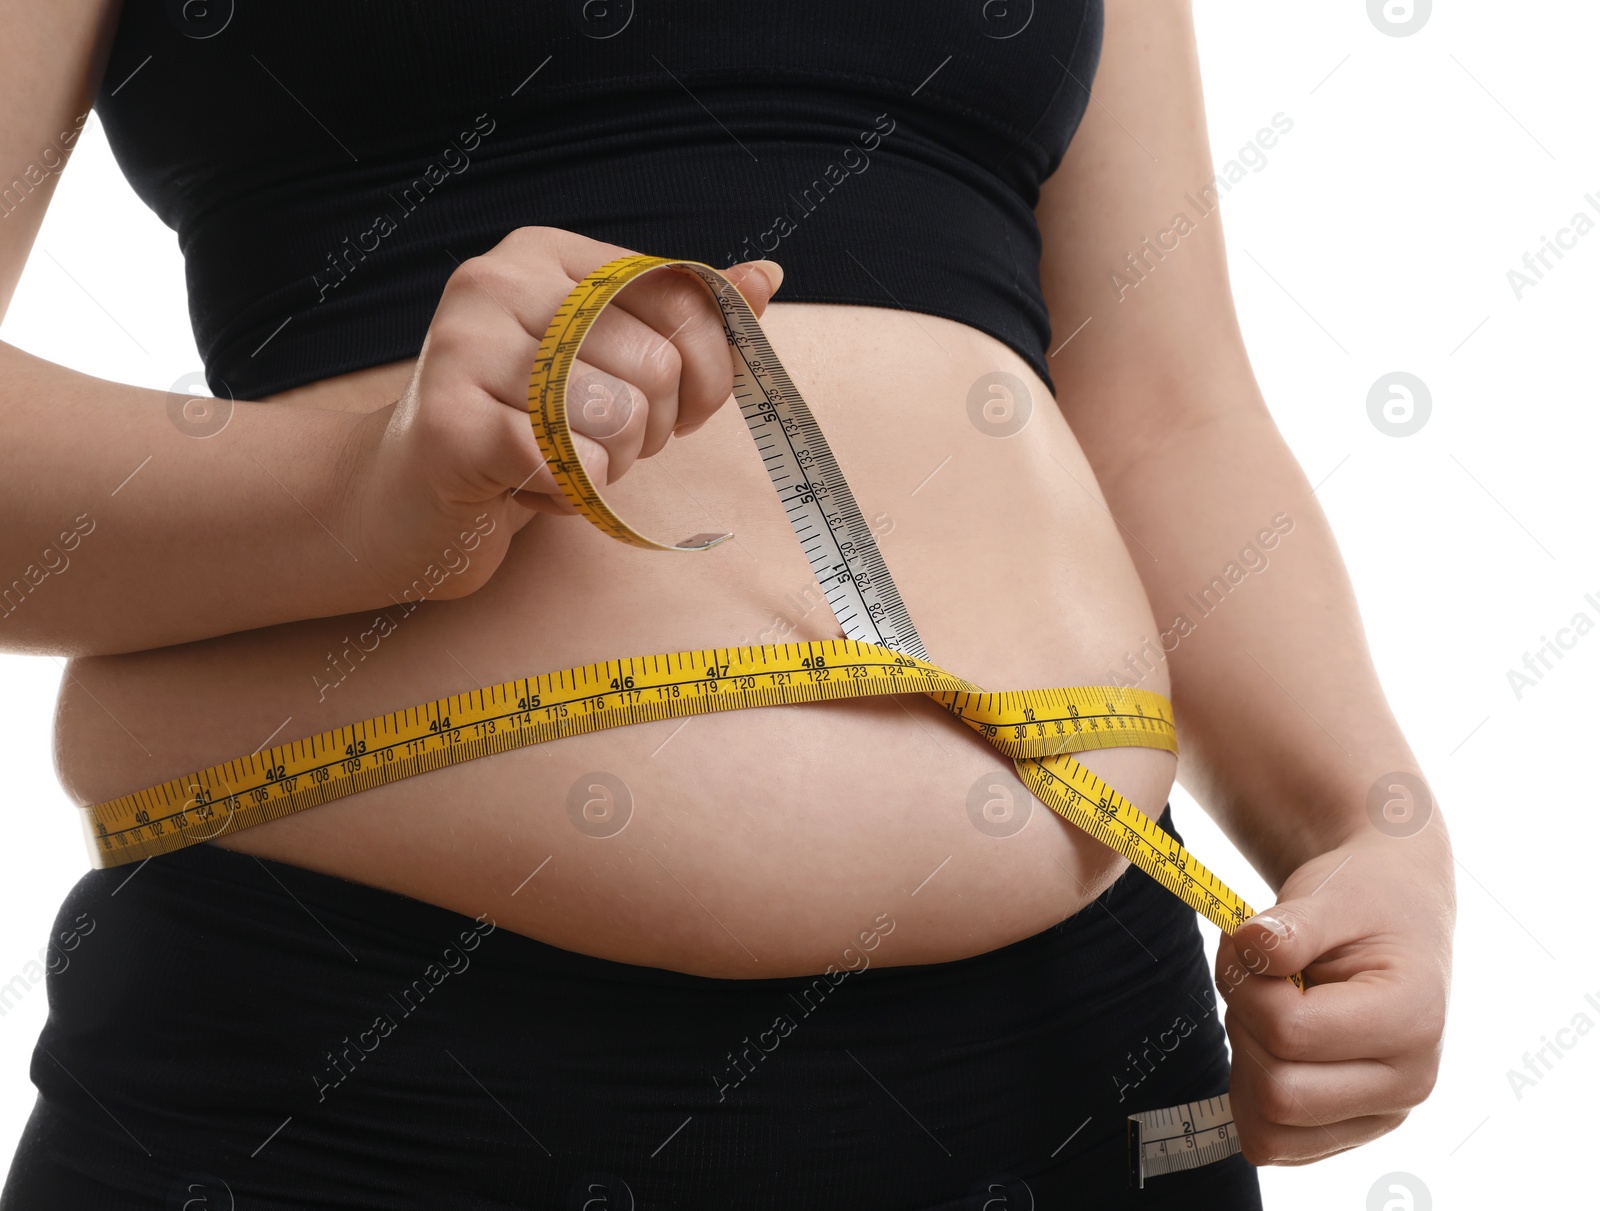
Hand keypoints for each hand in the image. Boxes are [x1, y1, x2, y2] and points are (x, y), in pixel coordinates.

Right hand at [337, 225, 782, 601]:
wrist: (406, 499)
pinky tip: (529, 487)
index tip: (683, 408)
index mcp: (544, 252)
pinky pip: (571, 467)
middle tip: (601, 445)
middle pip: (657, 362)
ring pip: (620, 417)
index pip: (680, 295)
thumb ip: (682, 323)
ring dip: (610, 465)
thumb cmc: (522, 428)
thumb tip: (764, 278)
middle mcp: (496, 282)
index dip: (710, 367)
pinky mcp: (449, 424)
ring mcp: (463, 347)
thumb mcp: (610, 365)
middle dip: (652, 427)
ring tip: (559, 462)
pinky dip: (572, 496)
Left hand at [1214, 817, 1455, 1164]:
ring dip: (1245, 1065)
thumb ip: (1287, 927)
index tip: (1244, 944)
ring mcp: (1382, 1114)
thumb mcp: (1329, 895)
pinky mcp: (1350, 1128)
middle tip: (1252, 980)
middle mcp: (1407, 1083)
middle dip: (1243, 1029)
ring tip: (1266, 1010)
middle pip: (1278, 1095)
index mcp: (1412, 1020)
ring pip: (1270, 1131)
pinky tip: (1269, 1043)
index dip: (1245, 986)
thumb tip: (1248, 946)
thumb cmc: (1364, 902)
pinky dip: (1251, 1096)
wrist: (1396, 913)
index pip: (1290, 1033)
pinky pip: (1274, 1142)